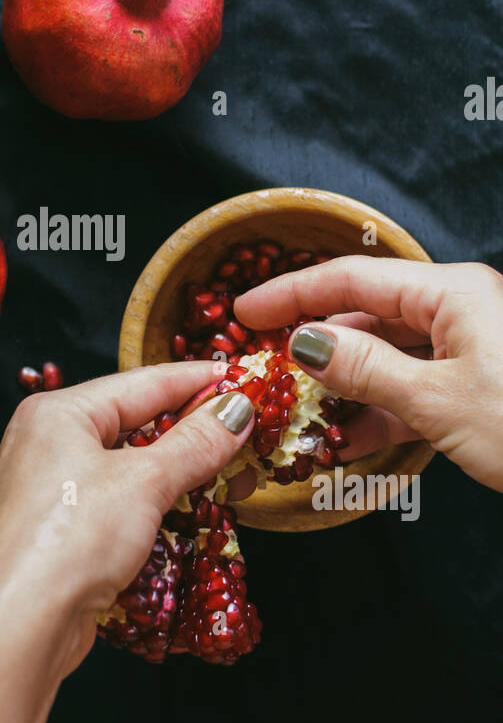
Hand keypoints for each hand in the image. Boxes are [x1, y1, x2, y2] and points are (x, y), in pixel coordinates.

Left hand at [0, 361, 254, 678]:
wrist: (16, 632)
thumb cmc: (70, 543)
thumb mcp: (144, 483)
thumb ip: (196, 444)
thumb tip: (236, 411)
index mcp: (55, 413)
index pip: (141, 383)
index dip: (198, 380)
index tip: (244, 380)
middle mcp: (42, 444)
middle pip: (132, 425)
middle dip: (193, 433)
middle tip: (248, 434)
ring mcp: (44, 492)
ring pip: (124, 469)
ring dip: (177, 474)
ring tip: (231, 477)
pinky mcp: (54, 536)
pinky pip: (112, 504)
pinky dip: (150, 505)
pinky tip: (186, 513)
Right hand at [234, 256, 502, 493]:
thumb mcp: (436, 399)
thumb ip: (363, 368)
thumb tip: (304, 341)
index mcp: (451, 291)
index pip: (351, 279)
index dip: (291, 293)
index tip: (243, 311)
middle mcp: (460, 309)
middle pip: (369, 314)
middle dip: (317, 345)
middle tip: (265, 369)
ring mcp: (473, 348)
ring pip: (390, 356)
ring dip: (346, 387)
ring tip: (301, 415)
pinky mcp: (482, 386)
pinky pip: (416, 387)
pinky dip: (381, 412)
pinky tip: (349, 443)